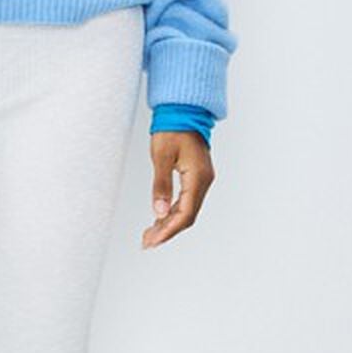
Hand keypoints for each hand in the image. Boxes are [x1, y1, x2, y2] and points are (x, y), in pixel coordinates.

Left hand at [142, 130, 214, 249]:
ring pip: (188, 210)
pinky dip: (173, 212)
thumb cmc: (172, 128)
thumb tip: (158, 211)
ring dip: (169, 223)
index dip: (169, 230)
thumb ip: (161, 185)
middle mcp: (204, 181)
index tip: (153, 240)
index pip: (185, 213)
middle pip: (188, 216)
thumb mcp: (161, 156)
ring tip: (149, 234)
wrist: (183, 110)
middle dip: (167, 231)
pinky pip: (187, 201)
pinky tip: (159, 217)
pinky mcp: (197, 177)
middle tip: (147, 241)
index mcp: (198, 177)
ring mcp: (202, 179)